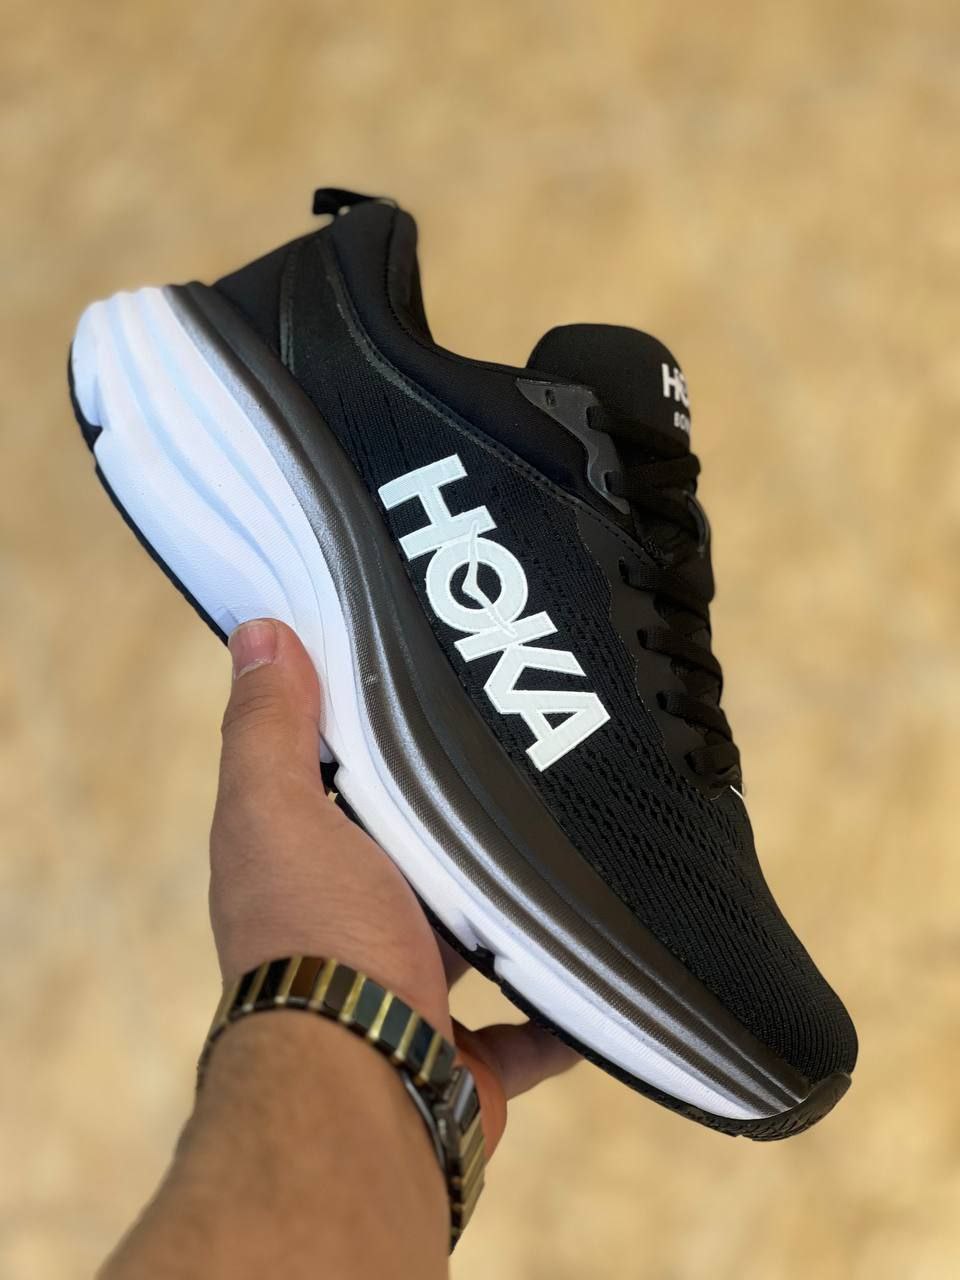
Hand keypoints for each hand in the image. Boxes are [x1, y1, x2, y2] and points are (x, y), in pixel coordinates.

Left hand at [210, 618, 578, 1154]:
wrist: (365, 1089)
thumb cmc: (320, 937)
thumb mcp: (280, 812)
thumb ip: (269, 730)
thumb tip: (258, 631)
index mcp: (303, 867)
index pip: (336, 785)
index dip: (372, 735)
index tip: (434, 682)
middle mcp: (350, 930)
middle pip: (412, 860)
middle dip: (459, 823)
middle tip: (535, 756)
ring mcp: (411, 997)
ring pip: (474, 939)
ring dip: (513, 908)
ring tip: (580, 844)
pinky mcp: (467, 1058)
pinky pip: (530, 1026)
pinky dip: (561, 1008)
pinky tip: (606, 957)